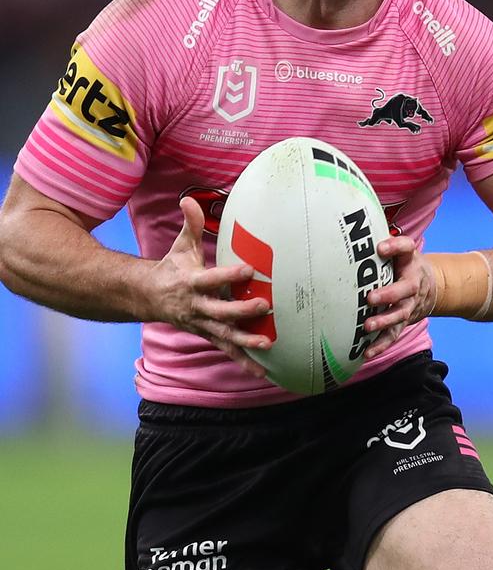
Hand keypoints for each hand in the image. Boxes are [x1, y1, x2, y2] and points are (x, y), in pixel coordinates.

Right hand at [149, 196, 270, 377]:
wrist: (148, 298)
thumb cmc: (172, 268)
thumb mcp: (179, 246)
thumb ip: (190, 224)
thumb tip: (188, 199)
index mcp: (191, 282)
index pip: (212, 278)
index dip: (229, 275)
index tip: (250, 269)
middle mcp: (196, 307)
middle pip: (220, 311)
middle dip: (242, 311)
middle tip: (265, 306)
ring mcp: (201, 324)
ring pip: (224, 335)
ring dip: (245, 341)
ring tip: (267, 343)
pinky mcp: (207, 335)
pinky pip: (226, 350)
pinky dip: (244, 361)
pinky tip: (263, 370)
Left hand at [362, 235, 433, 359]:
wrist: (431, 287)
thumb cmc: (404, 265)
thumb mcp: (401, 250)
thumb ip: (385, 242)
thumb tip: (353, 230)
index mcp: (410, 262)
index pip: (406, 249)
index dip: (395, 247)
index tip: (380, 248)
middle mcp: (413, 284)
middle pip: (405, 289)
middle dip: (388, 294)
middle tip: (370, 298)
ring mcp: (409, 305)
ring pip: (399, 315)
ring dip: (384, 321)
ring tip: (367, 326)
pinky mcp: (404, 321)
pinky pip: (393, 335)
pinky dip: (381, 345)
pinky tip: (367, 352)